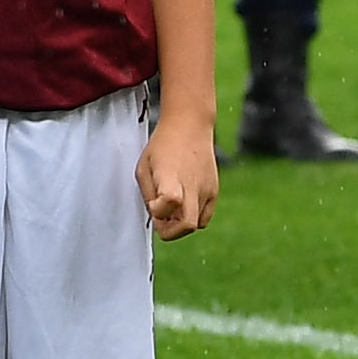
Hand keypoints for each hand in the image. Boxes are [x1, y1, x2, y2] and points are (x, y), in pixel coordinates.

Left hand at [140, 110, 219, 238]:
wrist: (190, 126)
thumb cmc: (162, 147)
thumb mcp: (143, 168)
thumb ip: (148, 195)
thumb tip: (158, 219)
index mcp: (171, 177)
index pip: (170, 202)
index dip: (158, 211)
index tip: (153, 203)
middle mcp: (192, 186)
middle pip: (187, 226)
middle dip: (170, 232)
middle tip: (160, 219)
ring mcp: (206, 190)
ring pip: (196, 224)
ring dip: (180, 224)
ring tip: (170, 208)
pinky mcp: (214, 191)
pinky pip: (204, 218)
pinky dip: (193, 218)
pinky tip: (183, 204)